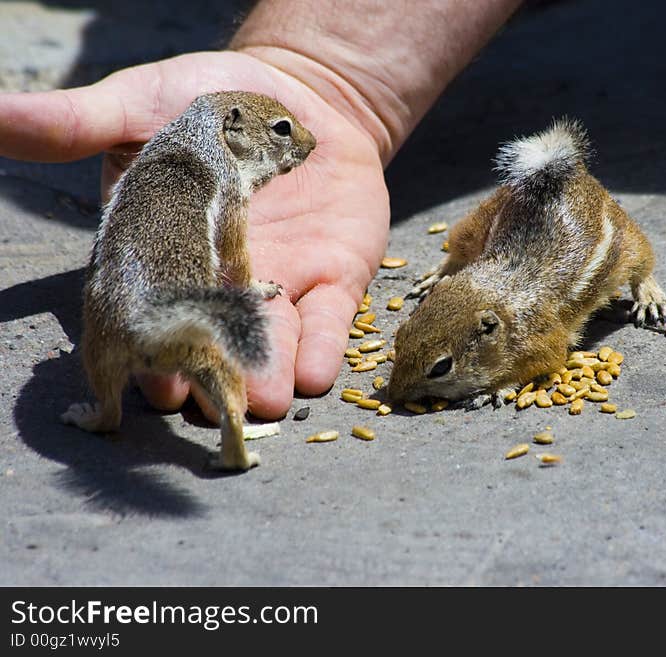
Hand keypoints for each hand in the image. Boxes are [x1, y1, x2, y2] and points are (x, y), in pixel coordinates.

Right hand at [0, 51, 389, 420]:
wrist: (302, 92)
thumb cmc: (209, 97)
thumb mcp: (138, 103)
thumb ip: (75, 124)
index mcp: (160, 251)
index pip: (146, 306)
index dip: (148, 342)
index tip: (150, 378)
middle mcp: (215, 282)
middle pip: (206, 339)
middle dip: (208, 376)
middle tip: (207, 408)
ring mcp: (278, 284)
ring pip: (268, 342)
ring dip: (266, 377)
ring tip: (266, 404)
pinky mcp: (333, 277)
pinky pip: (330, 318)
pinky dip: (325, 345)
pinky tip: (317, 373)